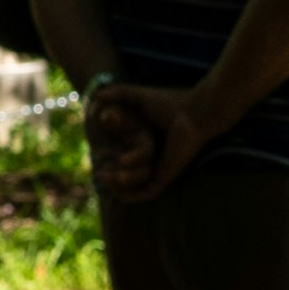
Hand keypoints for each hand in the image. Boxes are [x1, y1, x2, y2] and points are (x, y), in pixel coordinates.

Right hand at [87, 80, 209, 199]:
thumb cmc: (171, 102)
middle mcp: (154, 160)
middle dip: (109, 178)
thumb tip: (98, 95)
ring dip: (117, 187)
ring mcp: (160, 170)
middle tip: (97, 173)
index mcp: (148, 145)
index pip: (124, 161)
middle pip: (127, 176)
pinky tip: (114, 188)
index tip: (94, 159)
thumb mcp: (138, 97)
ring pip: (134, 188)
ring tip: (102, 176)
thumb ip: (119, 94)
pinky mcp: (166, 177)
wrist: (193, 112)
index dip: (108, 162)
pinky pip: (146, 194)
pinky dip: (130, 195)